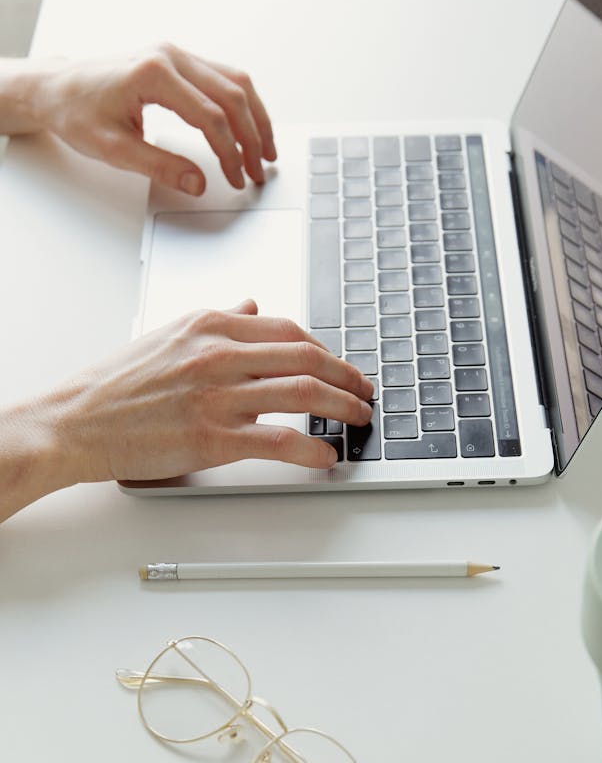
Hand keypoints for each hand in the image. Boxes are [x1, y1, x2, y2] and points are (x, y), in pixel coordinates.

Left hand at [29, 44, 276, 192]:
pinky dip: (243, 104)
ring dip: (256, 118)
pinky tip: (250, 126)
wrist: (58, 89)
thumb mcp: (115, 150)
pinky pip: (223, 78)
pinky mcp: (178, 61)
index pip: (211, 116)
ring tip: (265, 151)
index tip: (236, 179)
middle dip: (252, 138)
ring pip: (235, 82)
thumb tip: (198, 183)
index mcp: (154, 73)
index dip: (230, 153)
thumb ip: (160, 167)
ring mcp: (176, 55)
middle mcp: (170, 56)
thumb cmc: (78, 113)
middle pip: (232, 96)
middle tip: (257, 171)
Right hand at [59, 301, 373, 480]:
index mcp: (210, 326)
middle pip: (307, 358)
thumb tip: (252, 306)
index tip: (340, 366)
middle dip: (347, 377)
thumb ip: (217, 320)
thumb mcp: (169, 334)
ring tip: (357, 421)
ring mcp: (218, 396)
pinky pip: (280, 442)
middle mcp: (218, 354)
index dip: (326, 350)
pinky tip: (326, 456)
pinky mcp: (213, 438)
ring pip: (303, 395)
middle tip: (364, 393)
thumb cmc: (116, 385)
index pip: (289, 330)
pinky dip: (312, 450)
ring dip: (342, 409)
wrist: (75, 422)